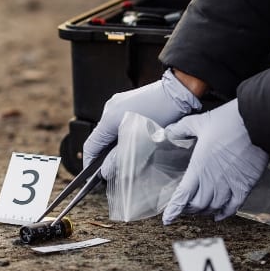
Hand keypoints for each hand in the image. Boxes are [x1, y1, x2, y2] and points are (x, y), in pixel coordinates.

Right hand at [83, 69, 201, 168]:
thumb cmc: (162, 118)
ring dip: (118, 145)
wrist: (180, 92)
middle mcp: (110, 108)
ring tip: (131, 156)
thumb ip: (118, 161)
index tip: (92, 177)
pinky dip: (126, 134)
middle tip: (115, 170)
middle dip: (106, 156)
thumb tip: (104, 172)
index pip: (91, 145)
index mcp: (108, 118)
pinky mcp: (130, 100)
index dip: (90, 163)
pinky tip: (139, 141)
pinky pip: (122, 122)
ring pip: (113, 131)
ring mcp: (120, 102)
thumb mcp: (139, 146)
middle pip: (102, 138)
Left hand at [162, 99, 269, 224]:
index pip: (182, 196)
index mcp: (199, 167)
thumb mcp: (199, 122)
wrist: (256, 123)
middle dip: (188, 209)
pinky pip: (233, 207)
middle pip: (197, 206)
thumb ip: (181, 128)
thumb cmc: (228, 122)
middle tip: (184, 207)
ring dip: (204, 211)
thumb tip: (168, 131)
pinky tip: (219, 215)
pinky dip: (224, 214)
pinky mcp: (244, 186)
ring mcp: (229, 185)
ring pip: (213, 208)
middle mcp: (212, 181)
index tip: (167, 219)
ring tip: (200, 209)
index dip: (173, 210)